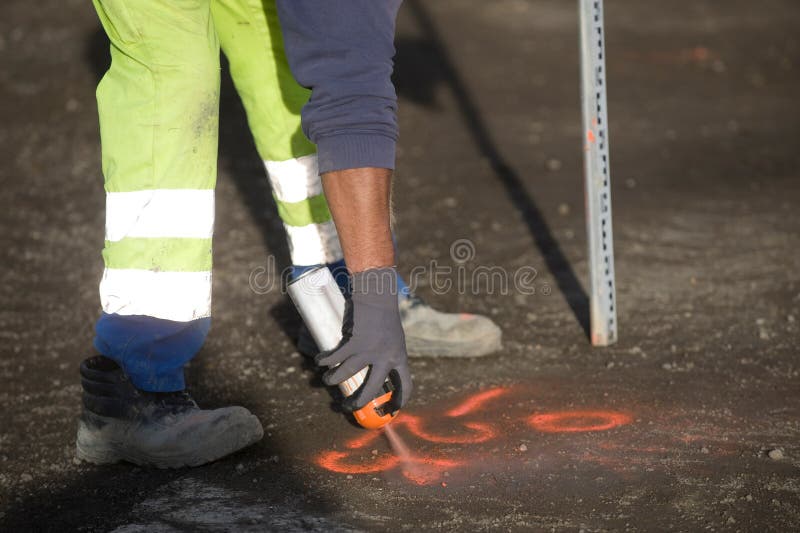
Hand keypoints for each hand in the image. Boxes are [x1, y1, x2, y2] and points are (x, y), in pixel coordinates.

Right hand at [315, 267, 412, 411]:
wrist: (377, 295)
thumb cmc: (384, 315)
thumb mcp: (393, 338)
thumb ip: (386, 355)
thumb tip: (372, 374)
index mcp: (400, 357)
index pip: (407, 385)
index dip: (399, 400)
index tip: (390, 410)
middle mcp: (387, 357)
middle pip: (372, 388)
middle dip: (358, 402)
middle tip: (347, 407)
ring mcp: (370, 350)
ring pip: (346, 374)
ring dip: (333, 379)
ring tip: (326, 380)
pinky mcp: (355, 341)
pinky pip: (336, 358)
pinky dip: (325, 360)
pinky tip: (320, 361)